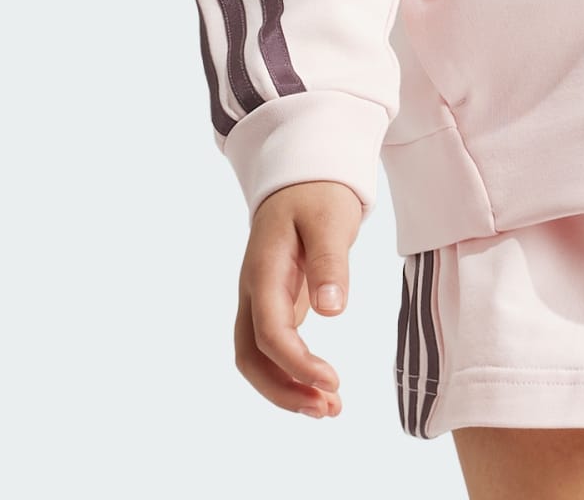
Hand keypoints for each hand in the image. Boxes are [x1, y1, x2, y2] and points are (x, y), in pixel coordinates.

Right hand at [234, 180, 363, 417]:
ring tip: (330, 408)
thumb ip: (330, 261)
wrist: (303, 174)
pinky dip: (292, 372)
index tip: (332, 381)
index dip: (296, 363)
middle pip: (251, 355)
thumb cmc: (318, 193)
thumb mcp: (330, 218)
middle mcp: (254, 289)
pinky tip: (320, 387)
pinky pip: (272, 347)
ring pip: (257, 357)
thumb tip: (331, 311)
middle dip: (284, 390)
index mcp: (264, 269)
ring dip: (287, 388)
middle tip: (328, 409)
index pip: (269, 330)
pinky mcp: (274, 302)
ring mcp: (260, 298)